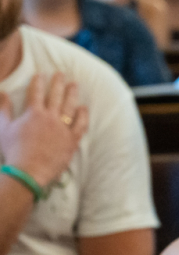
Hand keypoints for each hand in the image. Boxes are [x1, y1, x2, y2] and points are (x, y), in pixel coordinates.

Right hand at [0, 73, 88, 187]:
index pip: (36, 92)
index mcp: (33, 113)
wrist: (29, 170)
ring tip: (74, 85)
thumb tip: (2, 93)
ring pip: (70, 107)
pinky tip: (84, 108)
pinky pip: (80, 126)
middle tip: (61, 73)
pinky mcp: (72, 141)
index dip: (38, 82)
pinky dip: (83, 116)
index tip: (40, 74)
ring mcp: (63, 129)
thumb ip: (3, 109)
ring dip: (72, 94)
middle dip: (58, 83)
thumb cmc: (13, 150)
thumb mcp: (3, 128)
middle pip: (56, 96)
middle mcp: (50, 117)